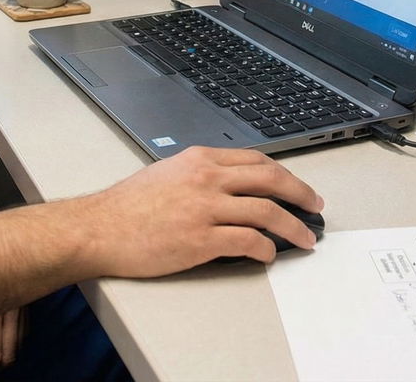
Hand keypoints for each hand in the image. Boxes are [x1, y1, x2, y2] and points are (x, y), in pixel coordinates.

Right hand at [77, 146, 322, 277]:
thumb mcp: (167, 173)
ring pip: (266, 211)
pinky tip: (269, 255)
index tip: (297, 187)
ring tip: (305, 238)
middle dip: (301, 194)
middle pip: (270, 179)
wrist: (99, 229)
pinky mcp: (201, 240)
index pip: (256, 160)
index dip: (284, 174)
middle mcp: (207, 179)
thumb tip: (231, 187)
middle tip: (315, 207)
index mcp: (200, 159)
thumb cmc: (127, 206)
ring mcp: (205, 209)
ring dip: (293, 226)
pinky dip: (266, 249)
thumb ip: (200, 175)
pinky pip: (248, 242)